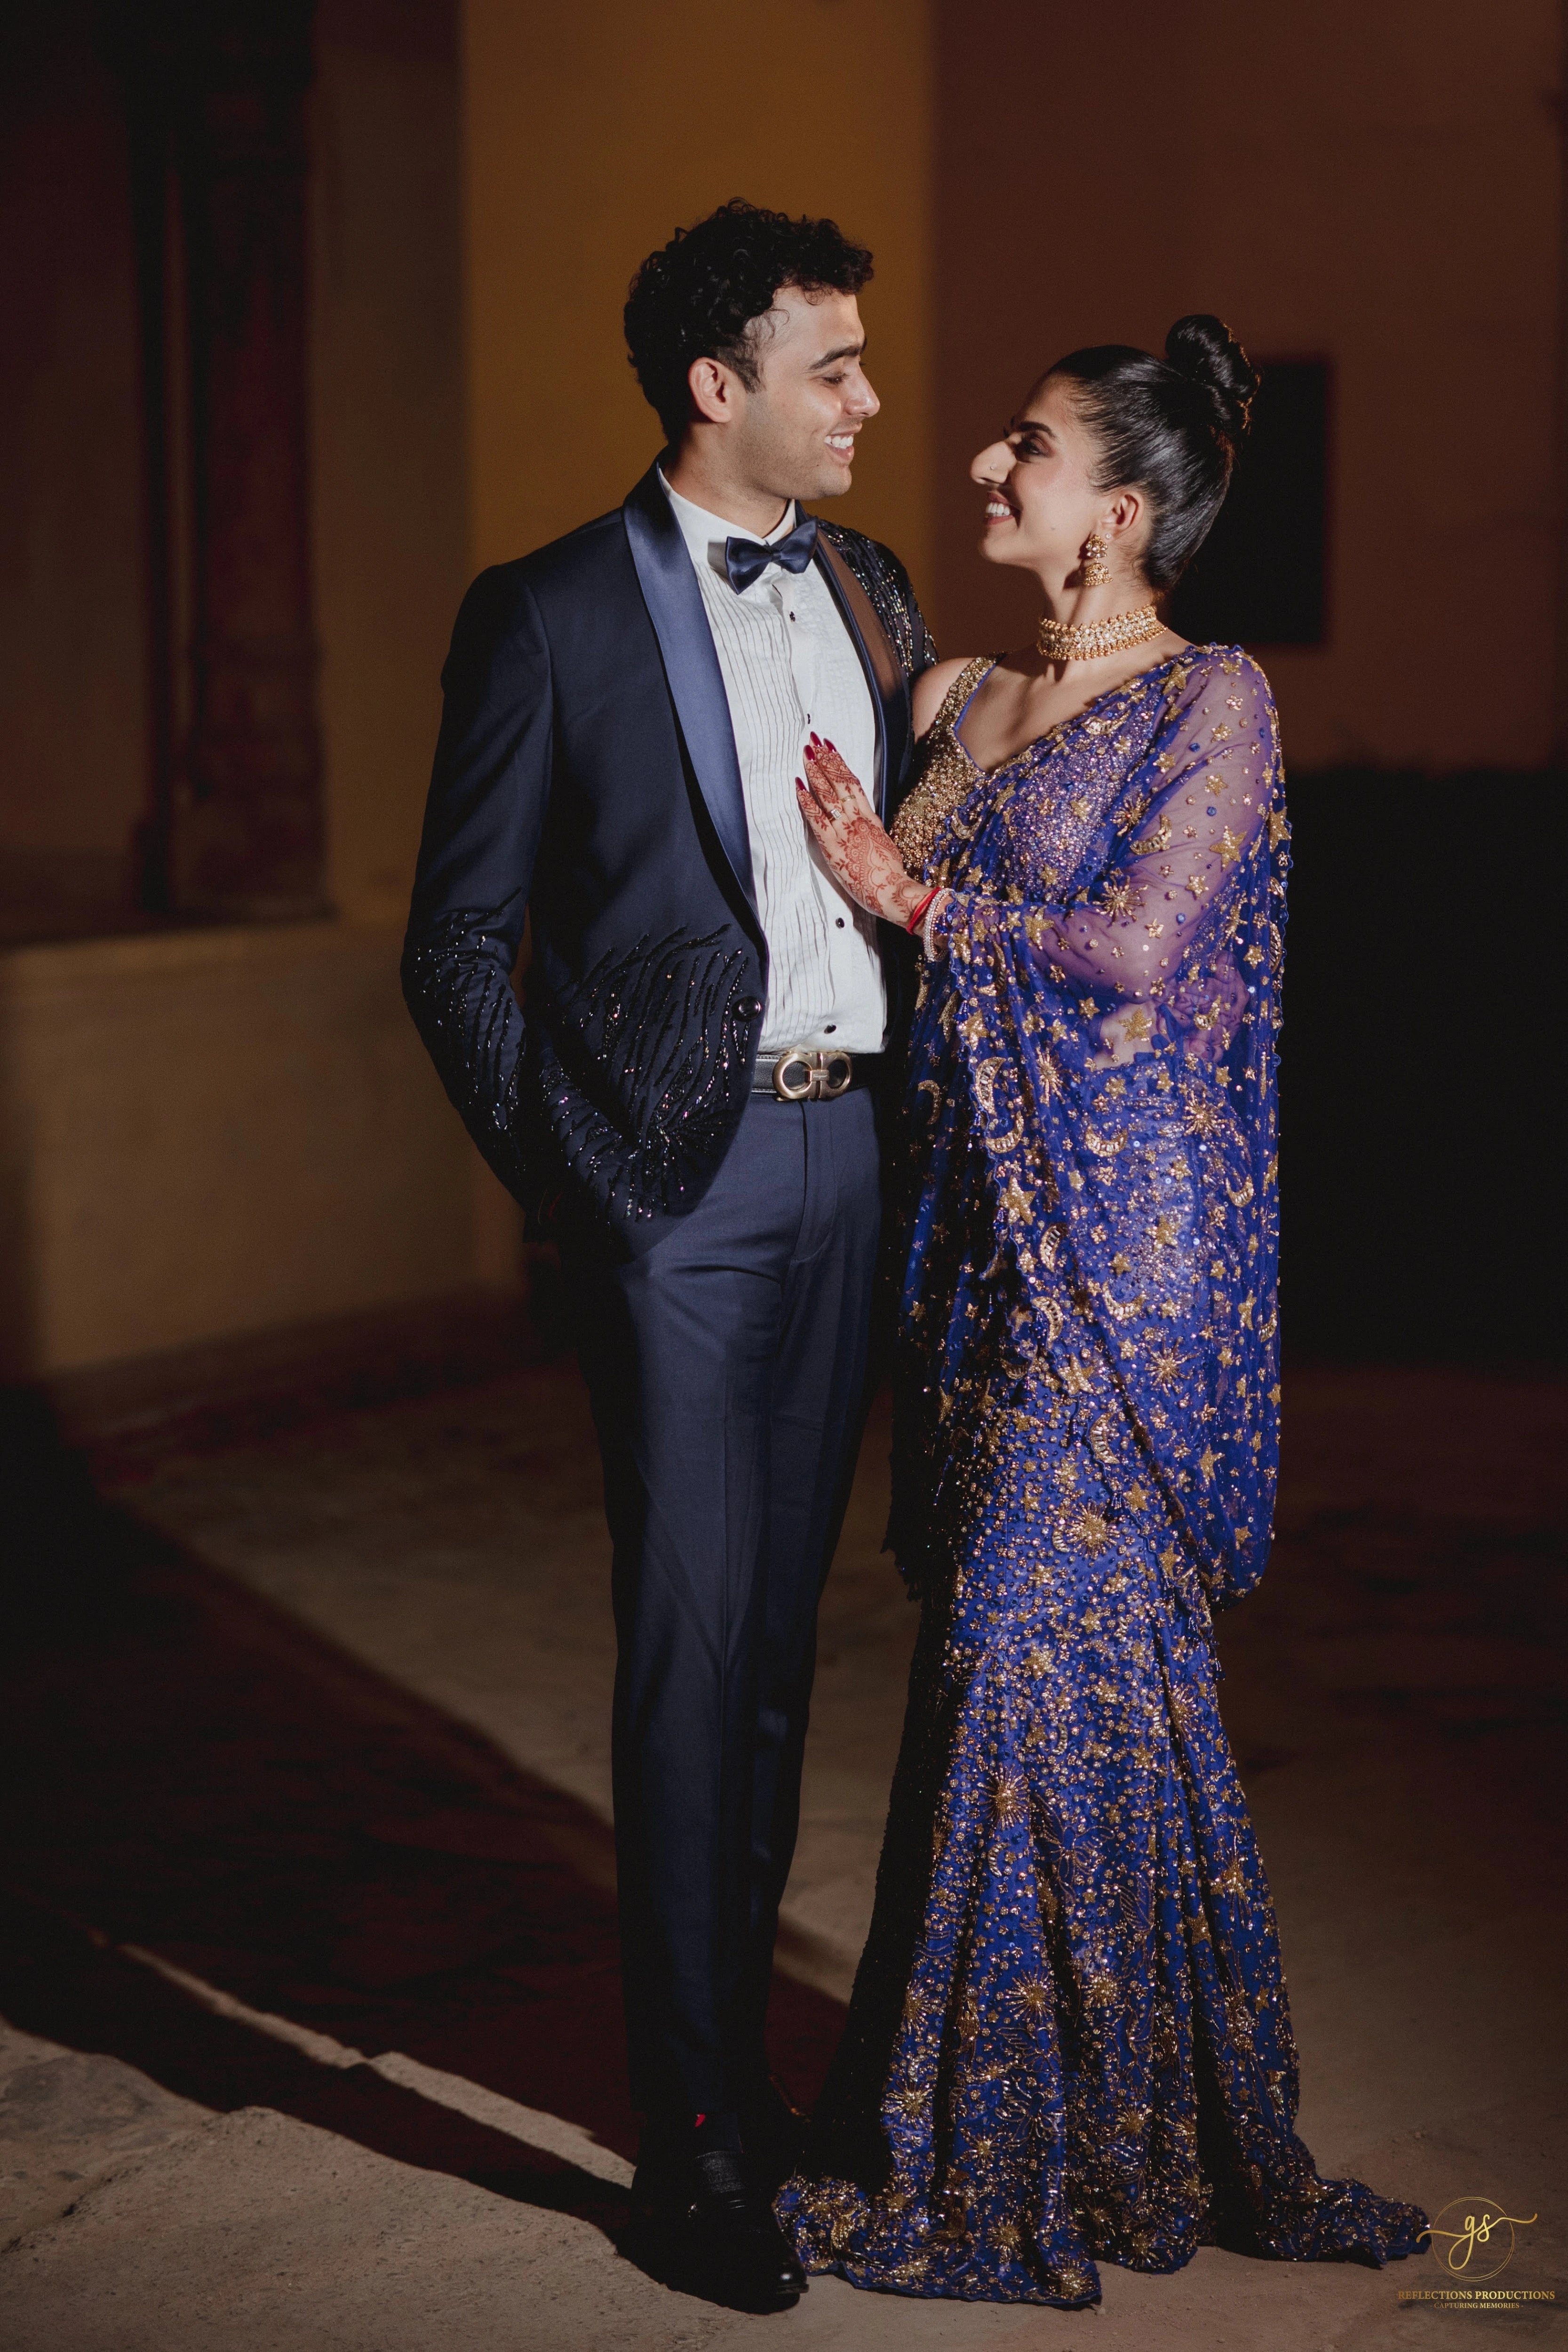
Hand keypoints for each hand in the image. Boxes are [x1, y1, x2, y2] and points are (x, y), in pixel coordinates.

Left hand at [796, 736, 926, 925]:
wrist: (892, 890)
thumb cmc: (888, 874)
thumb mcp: (883, 845)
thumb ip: (871, 831)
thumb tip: (865, 823)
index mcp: (870, 819)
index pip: (854, 784)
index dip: (841, 764)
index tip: (831, 749)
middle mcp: (858, 819)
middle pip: (841, 781)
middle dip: (827, 758)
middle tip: (815, 740)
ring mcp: (845, 830)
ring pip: (829, 793)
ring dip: (816, 771)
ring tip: (806, 753)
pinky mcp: (833, 844)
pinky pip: (817, 817)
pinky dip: (806, 800)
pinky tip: (798, 785)